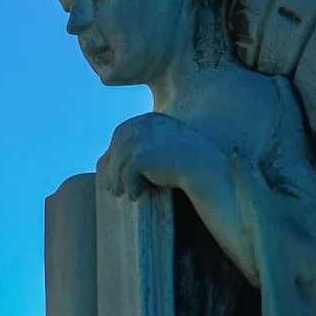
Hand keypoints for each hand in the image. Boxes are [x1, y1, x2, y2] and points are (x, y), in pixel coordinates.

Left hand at [98, 112, 220, 197]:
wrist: (212, 175)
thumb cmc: (191, 167)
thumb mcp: (165, 151)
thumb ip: (143, 148)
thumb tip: (103, 160)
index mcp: (153, 119)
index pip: (123, 132)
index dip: (116, 153)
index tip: (115, 172)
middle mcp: (148, 123)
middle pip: (118, 144)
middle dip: (111, 166)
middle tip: (113, 188)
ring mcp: (146, 138)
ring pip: (119, 160)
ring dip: (117, 178)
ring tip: (121, 193)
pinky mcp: (144, 155)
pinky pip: (127, 172)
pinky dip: (129, 185)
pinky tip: (135, 197)